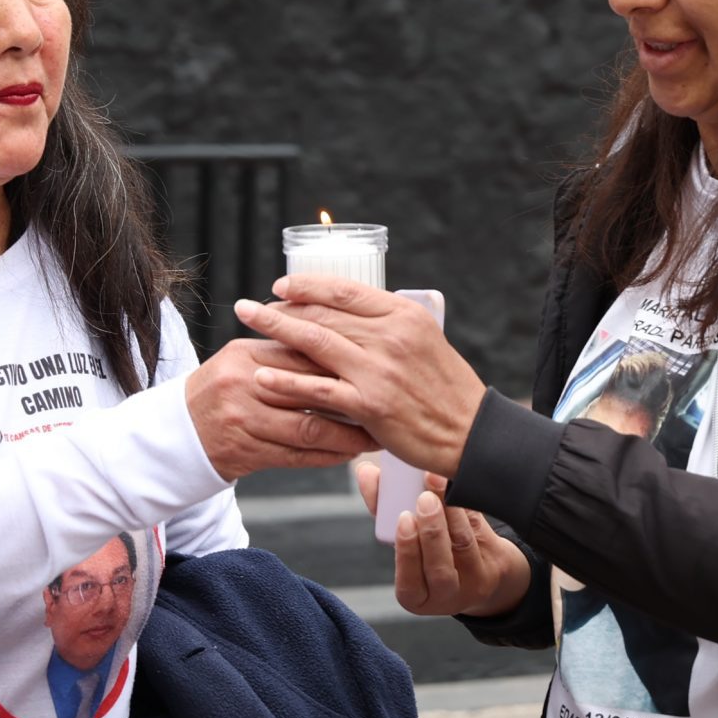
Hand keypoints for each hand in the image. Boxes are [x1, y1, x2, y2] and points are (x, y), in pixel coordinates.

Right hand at [183, 339, 373, 481]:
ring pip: (307, 429)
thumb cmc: (222, 393)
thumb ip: (283, 354)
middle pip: (308, 390)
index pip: (302, 352)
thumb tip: (339, 346)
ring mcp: (242, 421)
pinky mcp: (244, 452)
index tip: (375, 367)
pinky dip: (326, 456)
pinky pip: (295, 457)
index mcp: (244, 354)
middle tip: (386, 405)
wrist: (176, 434)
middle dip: (353, 400)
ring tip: (373, 437)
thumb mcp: (243, 362)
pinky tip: (347, 454)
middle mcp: (242, 384)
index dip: (342, 362)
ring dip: (346, 436)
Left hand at [232, 276, 486, 476]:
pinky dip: (286, 382)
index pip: (346, 290)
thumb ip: (389, 327)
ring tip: (246, 323)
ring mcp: (378, 370)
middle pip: (324, 313)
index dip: (308, 285)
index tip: (282, 285)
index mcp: (404, 315)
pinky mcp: (369, 404)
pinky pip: (318, 389)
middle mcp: (390, 336)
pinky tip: (262, 376)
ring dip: (275, 329)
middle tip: (250, 307)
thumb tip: (352, 316)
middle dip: (281, 307)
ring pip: (315, 342)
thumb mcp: (426, 342)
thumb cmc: (448, 390)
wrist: (470, 432)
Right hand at [354, 461, 531, 618]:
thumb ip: (381, 508)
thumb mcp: (405, 538)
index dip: (407, 550)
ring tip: (438, 482)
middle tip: (424, 498)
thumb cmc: (430, 549)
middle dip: (431, 531)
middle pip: (440, 567)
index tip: (404, 519)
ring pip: (462, 545)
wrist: (480, 565)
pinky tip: (458, 484)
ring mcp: (476, 582)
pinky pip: (482, 531)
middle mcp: (446, 597)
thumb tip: (365, 472)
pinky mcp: (498, 563)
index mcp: (415, 597)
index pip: (409, 580)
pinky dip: (468, 506)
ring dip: (451, 511)